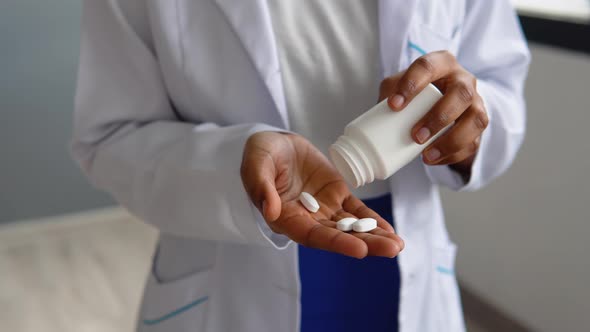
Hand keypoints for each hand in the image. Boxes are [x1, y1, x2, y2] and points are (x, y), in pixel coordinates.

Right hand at [241, 131, 403, 258]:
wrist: (274, 144)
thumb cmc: (260, 155)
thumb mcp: (255, 164)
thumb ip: (260, 186)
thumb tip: (271, 210)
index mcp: (285, 217)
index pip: (312, 235)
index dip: (336, 242)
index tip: (359, 249)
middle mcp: (307, 219)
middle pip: (337, 236)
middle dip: (365, 243)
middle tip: (391, 249)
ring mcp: (324, 208)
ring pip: (350, 226)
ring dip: (373, 236)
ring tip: (397, 245)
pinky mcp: (336, 195)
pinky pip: (356, 210)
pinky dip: (373, 220)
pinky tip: (389, 230)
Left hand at [379, 51, 488, 173]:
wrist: (439, 105)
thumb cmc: (416, 93)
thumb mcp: (400, 85)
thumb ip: (389, 91)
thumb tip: (379, 110)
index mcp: (442, 63)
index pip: (428, 66)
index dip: (411, 84)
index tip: (394, 105)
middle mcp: (464, 80)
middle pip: (461, 93)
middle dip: (438, 117)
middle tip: (415, 136)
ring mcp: (476, 103)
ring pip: (476, 119)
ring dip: (451, 140)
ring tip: (426, 155)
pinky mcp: (478, 127)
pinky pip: (473, 142)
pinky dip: (453, 154)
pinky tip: (434, 160)